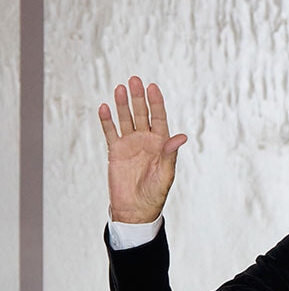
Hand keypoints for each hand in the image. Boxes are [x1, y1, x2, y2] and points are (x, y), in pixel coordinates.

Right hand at [98, 76, 187, 223]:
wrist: (135, 210)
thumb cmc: (154, 194)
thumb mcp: (165, 175)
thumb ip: (170, 154)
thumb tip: (181, 136)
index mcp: (161, 144)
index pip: (159, 118)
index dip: (156, 103)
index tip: (152, 87)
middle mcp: (145, 140)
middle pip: (141, 114)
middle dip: (138, 98)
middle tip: (134, 80)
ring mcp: (130, 144)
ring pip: (126, 119)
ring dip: (123, 104)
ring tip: (120, 88)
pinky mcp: (115, 151)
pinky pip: (110, 132)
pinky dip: (107, 120)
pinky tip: (104, 107)